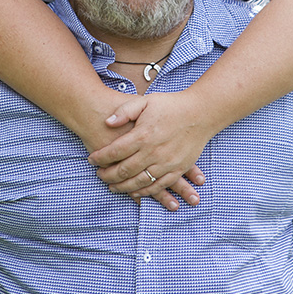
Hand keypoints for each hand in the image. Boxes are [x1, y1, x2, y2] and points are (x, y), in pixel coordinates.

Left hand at [87, 92, 210, 211]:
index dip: (100, 157)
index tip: (91, 159)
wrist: (200, 112)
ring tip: (111, 186)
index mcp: (143, 135)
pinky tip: (134, 192)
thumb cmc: (171, 105)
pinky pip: (158, 186)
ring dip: (122, 187)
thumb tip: (107, 122)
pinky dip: (144, 192)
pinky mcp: (177, 169)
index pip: (114, 152)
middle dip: (107, 175)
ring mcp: (166, 163)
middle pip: (123, 171)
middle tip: (99, 174)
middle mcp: (153, 152)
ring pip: (139, 182)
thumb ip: (124, 111)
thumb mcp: (145, 101)